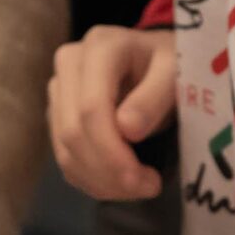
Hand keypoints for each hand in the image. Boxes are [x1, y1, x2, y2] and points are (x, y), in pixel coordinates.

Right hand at [49, 25, 176, 200]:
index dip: (112, 151)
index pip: (92, 109)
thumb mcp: (177, 73)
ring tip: (140, 188)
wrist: (159, 60)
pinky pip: (64, 156)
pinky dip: (91, 179)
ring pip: (65, 149)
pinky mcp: (58, 112)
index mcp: (100, 46)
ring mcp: (59, 88)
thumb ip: (154, 97)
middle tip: (148, 188)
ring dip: (100, 181)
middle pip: (73, 132)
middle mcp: (70, 63)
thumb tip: (127, 130)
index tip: (145, 180)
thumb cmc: (174, 64)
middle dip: (108, 171)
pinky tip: (120, 184)